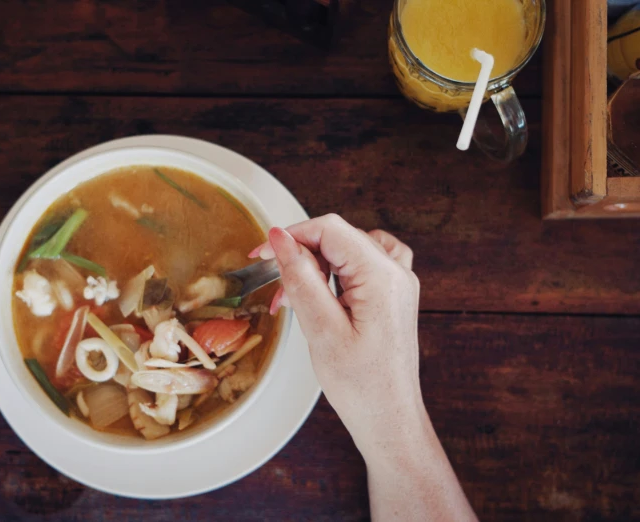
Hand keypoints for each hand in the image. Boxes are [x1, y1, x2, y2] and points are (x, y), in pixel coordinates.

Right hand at [250, 214, 422, 455]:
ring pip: (349, 249)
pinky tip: (326, 291)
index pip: (329, 230)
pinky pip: (364, 264)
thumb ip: (301, 278)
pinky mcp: (394, 296)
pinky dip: (338, 271)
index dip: (291, 236)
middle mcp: (397, 273)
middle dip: (301, 258)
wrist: (389, 419)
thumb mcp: (321, 330)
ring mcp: (399, 283)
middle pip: (339, 238)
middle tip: (278, 293)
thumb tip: (280, 238)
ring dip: (316, 266)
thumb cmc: (360, 385)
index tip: (262, 255)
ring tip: (296, 300)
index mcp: (382, 276)